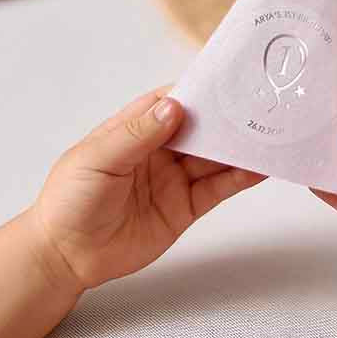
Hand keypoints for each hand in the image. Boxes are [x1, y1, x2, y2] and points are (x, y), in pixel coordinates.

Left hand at [31, 87, 264, 292]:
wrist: (67, 256)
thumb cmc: (69, 201)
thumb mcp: (96, 160)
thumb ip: (135, 135)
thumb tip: (173, 107)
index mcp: (132, 129)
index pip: (171, 102)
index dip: (198, 91)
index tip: (228, 81)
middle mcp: (157, 150)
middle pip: (199, 128)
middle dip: (227, 119)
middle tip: (259, 107)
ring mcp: (172, 178)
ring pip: (214, 157)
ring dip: (239, 148)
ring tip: (269, 135)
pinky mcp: (184, 207)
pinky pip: (217, 188)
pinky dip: (239, 178)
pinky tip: (259, 168)